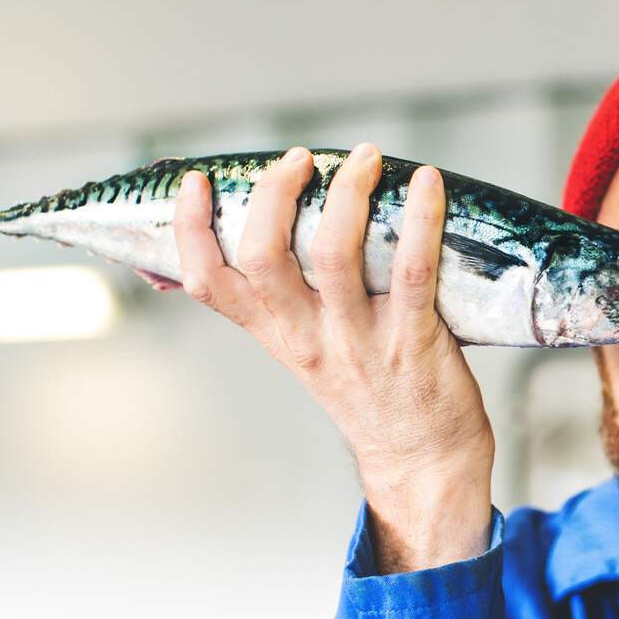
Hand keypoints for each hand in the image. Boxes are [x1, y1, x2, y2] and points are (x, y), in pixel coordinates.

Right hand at [172, 142, 493, 570]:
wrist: (422, 460)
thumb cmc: (371, 393)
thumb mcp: (308, 352)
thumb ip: (284, 303)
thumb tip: (273, 237)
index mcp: (277, 334)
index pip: (210, 283)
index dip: (190, 230)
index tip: (197, 183)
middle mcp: (309, 336)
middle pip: (264, 256)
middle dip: (274, 194)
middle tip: (299, 159)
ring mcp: (361, 339)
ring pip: (333, 254)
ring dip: (347, 193)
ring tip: (364, 158)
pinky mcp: (414, 339)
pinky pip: (413, 269)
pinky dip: (421, 219)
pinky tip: (428, 184)